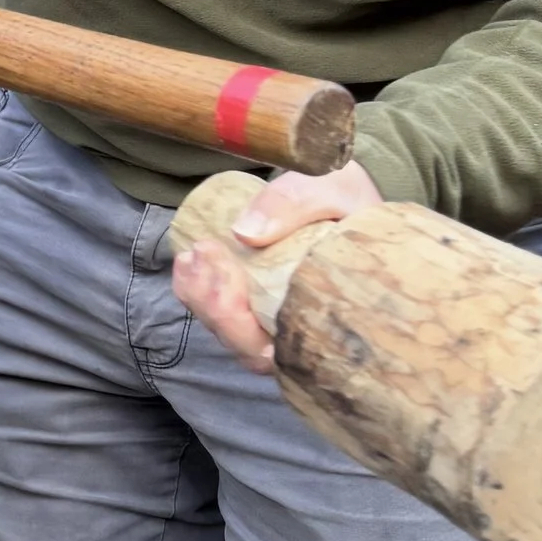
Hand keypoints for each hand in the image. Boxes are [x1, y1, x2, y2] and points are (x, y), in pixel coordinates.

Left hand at [171, 159, 383, 370]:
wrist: (353, 196)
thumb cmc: (349, 199)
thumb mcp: (331, 189)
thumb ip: (296, 204)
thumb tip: (243, 233)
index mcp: (332, 320)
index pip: (275, 350)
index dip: (238, 321)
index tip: (225, 269)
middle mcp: (305, 332)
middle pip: (248, 347)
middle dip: (214, 306)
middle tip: (200, 255)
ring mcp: (281, 323)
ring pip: (234, 335)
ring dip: (202, 300)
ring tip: (191, 257)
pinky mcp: (262, 308)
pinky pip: (228, 317)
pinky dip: (201, 294)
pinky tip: (188, 263)